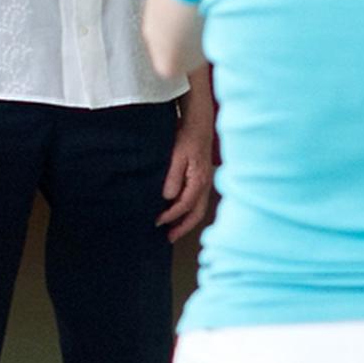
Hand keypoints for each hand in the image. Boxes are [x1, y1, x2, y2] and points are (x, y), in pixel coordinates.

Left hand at [158, 118, 216, 242]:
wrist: (199, 124)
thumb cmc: (188, 137)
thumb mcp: (177, 155)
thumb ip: (173, 177)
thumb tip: (168, 197)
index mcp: (199, 180)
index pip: (185, 205)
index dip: (171, 216)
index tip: (158, 222)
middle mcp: (205, 185)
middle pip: (196, 213)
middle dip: (183, 227)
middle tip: (169, 238)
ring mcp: (205, 183)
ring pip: (198, 209)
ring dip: (186, 221)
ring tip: (173, 230)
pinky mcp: (202, 179)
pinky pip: (197, 201)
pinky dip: (188, 210)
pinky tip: (178, 211)